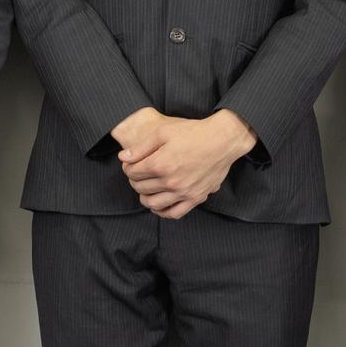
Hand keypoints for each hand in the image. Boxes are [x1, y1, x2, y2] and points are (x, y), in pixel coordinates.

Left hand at [116, 109, 256, 218]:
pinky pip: (174, 213)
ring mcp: (184, 192)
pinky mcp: (195, 198)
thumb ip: (141, 147)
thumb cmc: (194, 133)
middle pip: (141, 187)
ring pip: (153, 204)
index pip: (133, 172)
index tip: (130, 163)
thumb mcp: (163, 132)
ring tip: (145, 189)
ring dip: (144, 197)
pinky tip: (158, 204)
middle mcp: (171, 181)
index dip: (128, 167)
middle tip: (137, 174)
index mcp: (161, 164)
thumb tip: (123, 157)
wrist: (222, 140)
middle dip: (134, 180)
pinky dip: (162, 212)